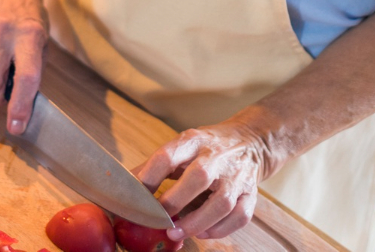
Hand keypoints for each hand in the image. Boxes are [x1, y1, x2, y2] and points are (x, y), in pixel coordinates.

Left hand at [135, 119, 272, 240]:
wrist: (249, 142)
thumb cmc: (207, 148)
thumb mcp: (181, 146)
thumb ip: (154, 165)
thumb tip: (123, 185)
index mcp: (193, 141)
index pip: (168, 156)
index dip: (149, 177)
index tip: (135, 197)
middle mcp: (217, 157)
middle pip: (199, 176)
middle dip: (175, 200)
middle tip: (158, 219)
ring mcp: (236, 176)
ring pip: (222, 202)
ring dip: (197, 222)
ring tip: (176, 233)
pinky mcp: (250, 194)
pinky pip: (239, 216)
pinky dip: (220, 230)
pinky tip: (202, 232)